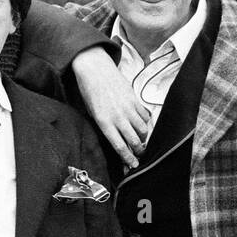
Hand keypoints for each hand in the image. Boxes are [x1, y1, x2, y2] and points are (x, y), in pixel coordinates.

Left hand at [72, 46, 148, 168]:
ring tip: (141, 141)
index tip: (133, 166)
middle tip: (140, 156)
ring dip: (143, 138)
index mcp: (104, 123)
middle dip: (139, 152)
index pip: (120, 146)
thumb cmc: (90, 93)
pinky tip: (142, 125)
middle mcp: (118, 117)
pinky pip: (145, 116)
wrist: (95, 70)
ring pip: (143, 130)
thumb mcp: (93, 114)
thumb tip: (117, 142)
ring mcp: (128, 107)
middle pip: (134, 141)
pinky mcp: (135, 99)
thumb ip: (105, 128)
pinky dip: (146, 123)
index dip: (128, 159)